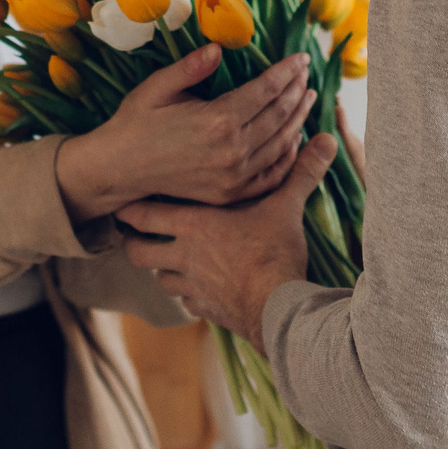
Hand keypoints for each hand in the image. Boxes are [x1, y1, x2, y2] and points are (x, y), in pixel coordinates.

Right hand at [54, 49, 312, 223]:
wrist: (120, 169)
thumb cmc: (136, 122)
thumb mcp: (158, 87)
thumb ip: (191, 67)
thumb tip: (219, 48)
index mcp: (217, 120)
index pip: (266, 91)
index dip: (287, 72)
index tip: (301, 58)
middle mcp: (232, 150)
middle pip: (279, 116)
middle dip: (297, 91)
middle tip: (307, 75)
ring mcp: (234, 176)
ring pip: (281, 144)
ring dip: (298, 119)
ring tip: (307, 99)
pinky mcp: (231, 194)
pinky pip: (270, 175)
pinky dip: (287, 156)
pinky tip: (294, 139)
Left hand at [120, 135, 337, 343]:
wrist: (277, 306)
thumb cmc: (274, 250)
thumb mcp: (286, 205)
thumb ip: (300, 171)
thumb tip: (326, 138)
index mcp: (194, 223)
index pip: (144, 213)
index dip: (128, 208)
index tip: (121, 201)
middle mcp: (184, 255)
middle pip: (139, 250)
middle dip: (132, 242)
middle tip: (132, 235)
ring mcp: (193, 286)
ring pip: (160, 279)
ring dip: (163, 271)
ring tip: (167, 263)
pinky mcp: (206, 309)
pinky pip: (188, 303)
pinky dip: (190, 296)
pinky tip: (200, 292)